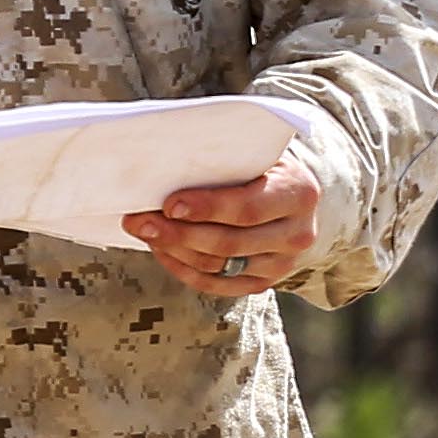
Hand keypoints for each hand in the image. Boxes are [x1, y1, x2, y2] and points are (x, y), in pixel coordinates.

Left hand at [125, 153, 325, 299]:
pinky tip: (161, 250)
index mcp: (299, 194)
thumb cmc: (262, 168)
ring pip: (217, 266)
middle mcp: (297, 234)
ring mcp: (282, 264)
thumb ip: (225, 157)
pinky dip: (182, 268)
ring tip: (144, 231)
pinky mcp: (262, 282)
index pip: (249, 208)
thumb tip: (166, 156)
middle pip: (229, 243)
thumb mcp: (256, 154)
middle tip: (139, 221)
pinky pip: (215, 284)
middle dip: (177, 233)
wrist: (290, 197)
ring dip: (173, 250)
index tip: (169, 204)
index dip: (207, 208)